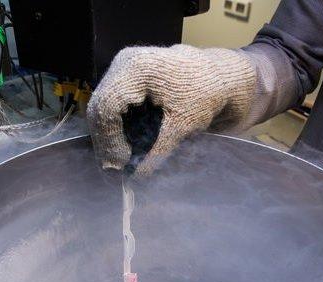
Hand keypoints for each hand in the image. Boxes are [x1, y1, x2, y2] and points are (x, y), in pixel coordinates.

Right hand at [86, 45, 256, 172]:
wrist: (221, 76)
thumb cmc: (206, 94)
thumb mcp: (183, 125)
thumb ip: (158, 152)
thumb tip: (136, 178)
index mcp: (136, 68)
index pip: (107, 107)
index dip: (109, 140)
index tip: (120, 164)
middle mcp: (124, 63)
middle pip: (100, 107)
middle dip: (106, 141)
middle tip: (116, 168)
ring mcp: (124, 68)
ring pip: (104, 107)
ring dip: (110, 136)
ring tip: (121, 159)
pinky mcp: (129, 78)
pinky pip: (114, 105)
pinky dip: (118, 127)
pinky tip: (127, 145)